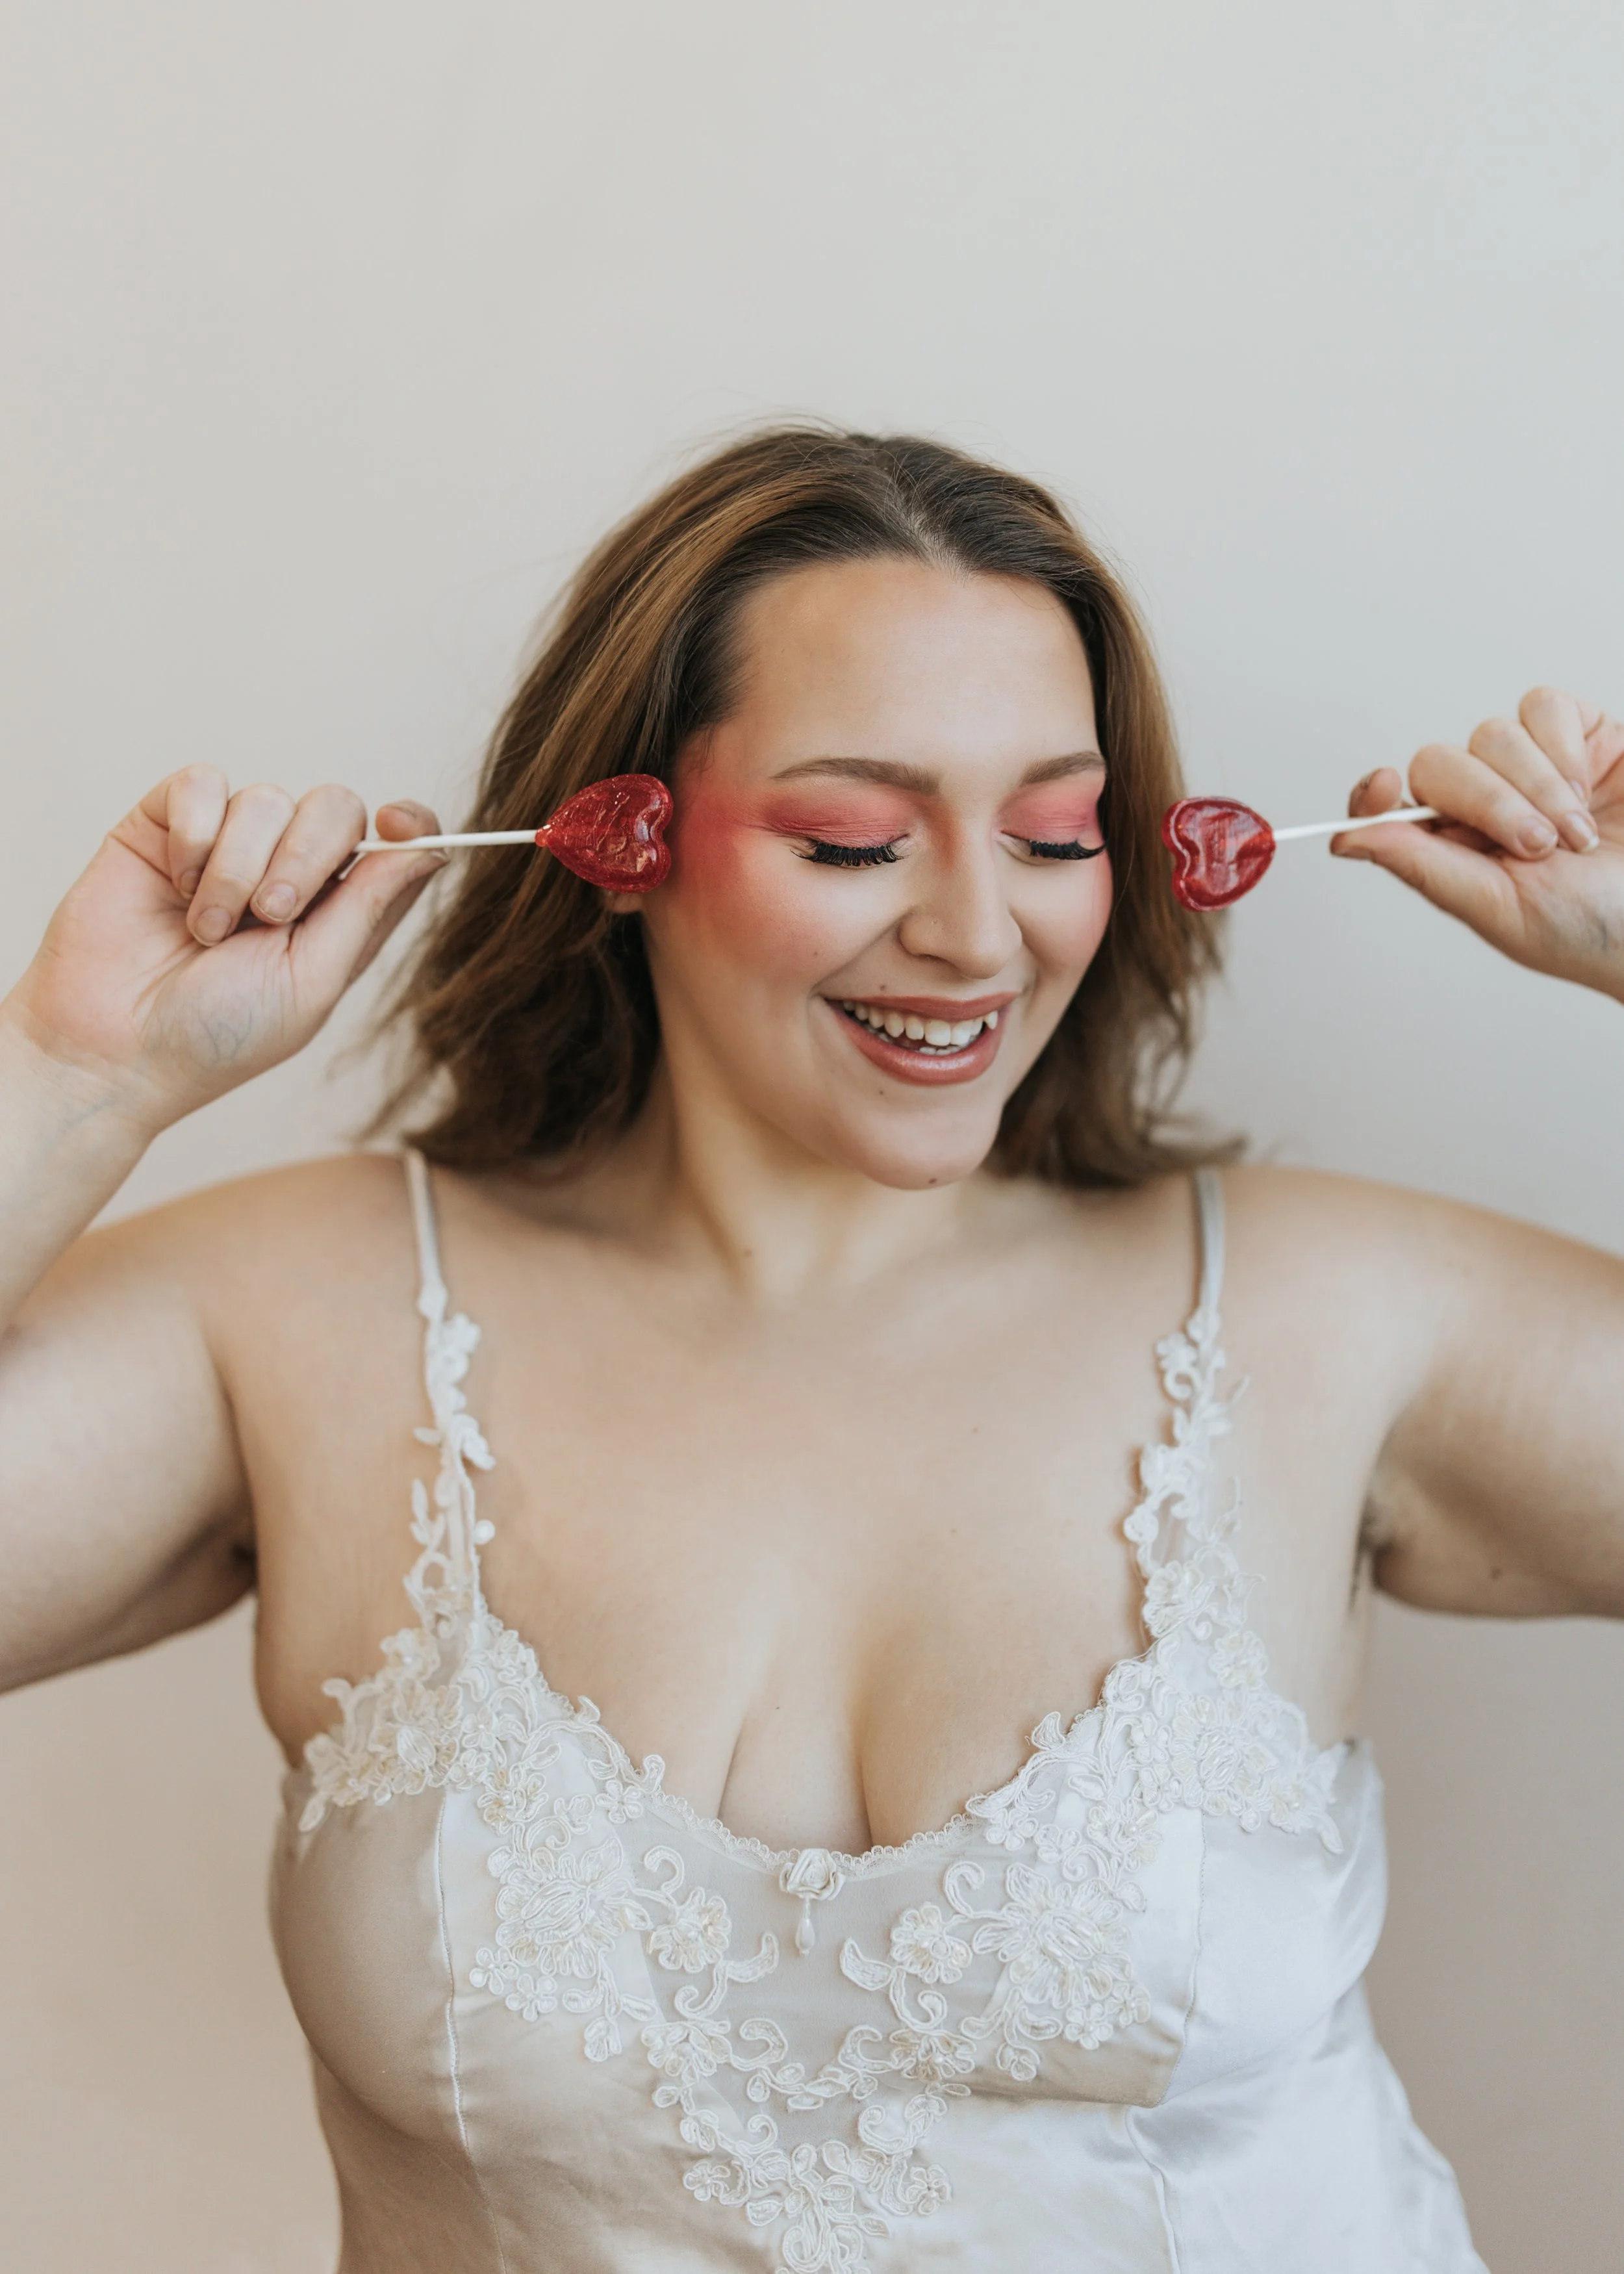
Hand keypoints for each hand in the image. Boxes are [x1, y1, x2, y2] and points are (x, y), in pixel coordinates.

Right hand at [4, 768, 445, 1135]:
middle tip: (266, 917)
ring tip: (205, 928)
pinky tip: (174, 884)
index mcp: (337, 915)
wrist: (112, 1048)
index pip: (394, 844)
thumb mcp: (312, 981)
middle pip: (335, 807)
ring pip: (265, 798)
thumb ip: (368, 910)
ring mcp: (225, 845)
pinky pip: (201, 784)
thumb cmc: (216, 1036)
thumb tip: (426, 848)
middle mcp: (286, 872)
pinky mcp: (164, 826)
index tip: (395, 823)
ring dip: (237, 867)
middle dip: (305, 858)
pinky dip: (193, 834)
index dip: (408, 822)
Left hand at [1331, 687, 1623, 1000]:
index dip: (1375, 794)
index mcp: (1454, 850)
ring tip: (1577, 834)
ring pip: (1490, 735)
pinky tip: (1590, 787)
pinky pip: (1542, 708)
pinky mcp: (1580, 732)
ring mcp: (1531, 766)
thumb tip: (1347, 839)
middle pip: (1438, 765)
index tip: (1382, 789)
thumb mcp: (1501, 908)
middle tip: (1539, 848)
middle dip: (1488, 804)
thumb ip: (1424, 867)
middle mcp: (1485, 803)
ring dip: (1537, 787)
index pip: (1390, 807)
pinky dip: (1563, 748)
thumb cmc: (1591, 929)